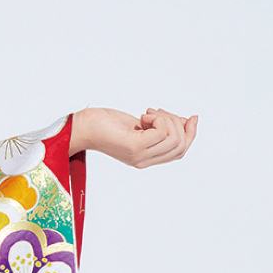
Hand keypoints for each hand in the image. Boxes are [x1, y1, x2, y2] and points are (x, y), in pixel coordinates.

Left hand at [70, 106, 196, 167]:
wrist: (82, 128)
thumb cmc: (107, 124)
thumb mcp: (140, 125)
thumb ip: (160, 127)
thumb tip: (187, 120)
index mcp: (146, 158)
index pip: (180, 151)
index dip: (191, 133)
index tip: (189, 116)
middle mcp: (144, 160)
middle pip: (181, 146)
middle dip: (178, 123)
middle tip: (156, 112)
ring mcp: (139, 155)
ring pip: (174, 139)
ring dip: (167, 119)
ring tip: (147, 114)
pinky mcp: (133, 146)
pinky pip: (162, 132)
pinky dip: (158, 119)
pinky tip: (142, 116)